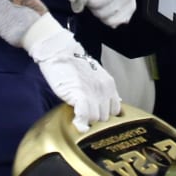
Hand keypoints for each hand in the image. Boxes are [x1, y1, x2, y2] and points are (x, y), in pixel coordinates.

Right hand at [23, 16, 120, 131]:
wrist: (60, 52)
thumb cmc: (74, 64)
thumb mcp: (96, 76)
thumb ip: (104, 91)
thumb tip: (112, 104)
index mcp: (109, 85)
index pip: (116, 111)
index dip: (105, 116)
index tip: (97, 118)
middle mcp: (105, 90)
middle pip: (106, 117)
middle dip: (95, 120)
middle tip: (84, 118)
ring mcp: (93, 93)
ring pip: (96, 119)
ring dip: (86, 121)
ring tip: (78, 118)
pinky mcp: (80, 95)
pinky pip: (84, 117)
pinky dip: (80, 123)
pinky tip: (76, 124)